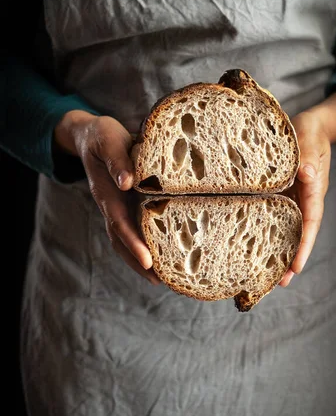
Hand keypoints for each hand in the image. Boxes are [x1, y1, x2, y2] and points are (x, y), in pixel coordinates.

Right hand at [54, 111, 159, 284]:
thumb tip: (127, 183)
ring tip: (164, 278)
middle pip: (122, 241)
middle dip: (139, 262)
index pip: (120, 224)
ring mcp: (118, 206)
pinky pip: (135, 227)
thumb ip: (117, 161)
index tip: (148, 262)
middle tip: (161, 281)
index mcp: (107, 193)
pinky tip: (164, 253)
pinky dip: (145, 243)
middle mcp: (112, 205)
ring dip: (142, 259)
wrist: (91, 134)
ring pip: (127, 238)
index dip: (133, 244)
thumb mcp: (108, 140)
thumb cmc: (103, 136)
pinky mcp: (127, 203)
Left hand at [279, 110, 330, 286]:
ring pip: (287, 229)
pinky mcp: (280, 195)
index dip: (304, 244)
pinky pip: (274, 217)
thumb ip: (308, 155)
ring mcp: (292, 199)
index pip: (310, 221)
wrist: (308, 126)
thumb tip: (306, 174)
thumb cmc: (309, 131)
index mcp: (313, 189)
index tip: (297, 265)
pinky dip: (266, 233)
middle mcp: (303, 199)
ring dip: (278, 251)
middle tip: (280, 283)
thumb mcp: (309, 139)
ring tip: (266, 276)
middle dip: (291, 258)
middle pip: (299, 233)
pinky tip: (252, 246)